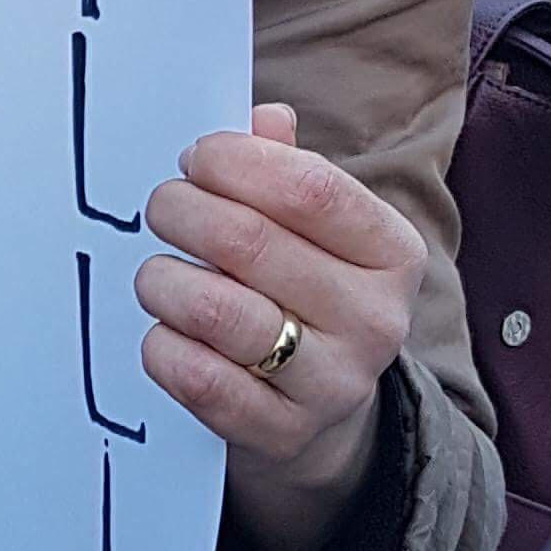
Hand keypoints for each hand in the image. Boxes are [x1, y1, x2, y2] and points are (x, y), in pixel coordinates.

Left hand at [137, 105, 425, 550]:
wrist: (321, 413)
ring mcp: (333, 384)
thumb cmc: (305, 294)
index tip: (196, 159)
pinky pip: (197, 378)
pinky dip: (162, 345)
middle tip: (162, 208)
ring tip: (158, 273)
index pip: (311, 189)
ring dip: (163, 279)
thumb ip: (286, 169)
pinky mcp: (281, 433)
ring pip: (216, 310)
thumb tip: (261, 118)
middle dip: (182, 211)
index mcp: (393, 252)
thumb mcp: (316, 231)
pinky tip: (164, 331)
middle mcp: (375, 319)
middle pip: (249, 242)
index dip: (237, 163)